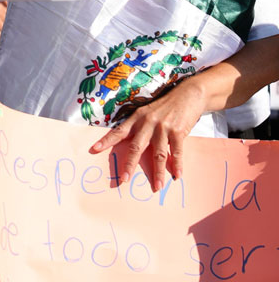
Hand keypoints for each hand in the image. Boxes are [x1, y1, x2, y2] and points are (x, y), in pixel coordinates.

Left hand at [88, 77, 206, 191]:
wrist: (187, 94)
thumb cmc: (165, 105)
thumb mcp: (147, 112)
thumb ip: (139, 126)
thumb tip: (133, 145)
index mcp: (136, 118)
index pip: (118, 131)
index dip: (106, 141)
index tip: (94, 150)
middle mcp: (147, 123)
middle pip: (136, 147)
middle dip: (129, 164)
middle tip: (124, 179)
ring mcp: (163, 127)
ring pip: (157, 154)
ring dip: (158, 172)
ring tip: (157, 186)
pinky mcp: (178, 131)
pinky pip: (177, 151)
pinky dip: (177, 164)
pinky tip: (176, 176)